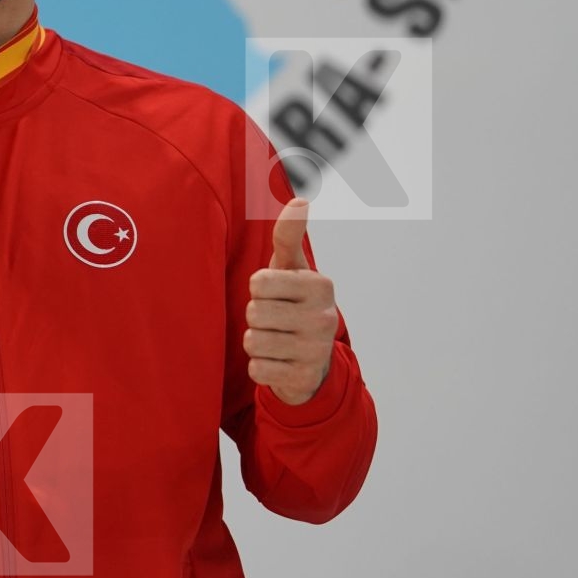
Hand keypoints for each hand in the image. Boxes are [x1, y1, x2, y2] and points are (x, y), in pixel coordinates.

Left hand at [244, 198, 338, 405]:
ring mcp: (317, 349)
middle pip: (254, 312)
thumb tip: (300, 199)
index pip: (259, 282)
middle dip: (256, 317)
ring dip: (256, 342)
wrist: (312, 360)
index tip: (275, 294)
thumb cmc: (293, 302)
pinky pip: (258, 370)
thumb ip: (289, 236)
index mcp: (320, 285)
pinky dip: (260, 367)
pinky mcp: (305, 377)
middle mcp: (324, 316)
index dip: (258, 290)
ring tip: (274, 339)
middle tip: (274, 320)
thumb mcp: (291, 268)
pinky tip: (277, 361)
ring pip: (253, 342)